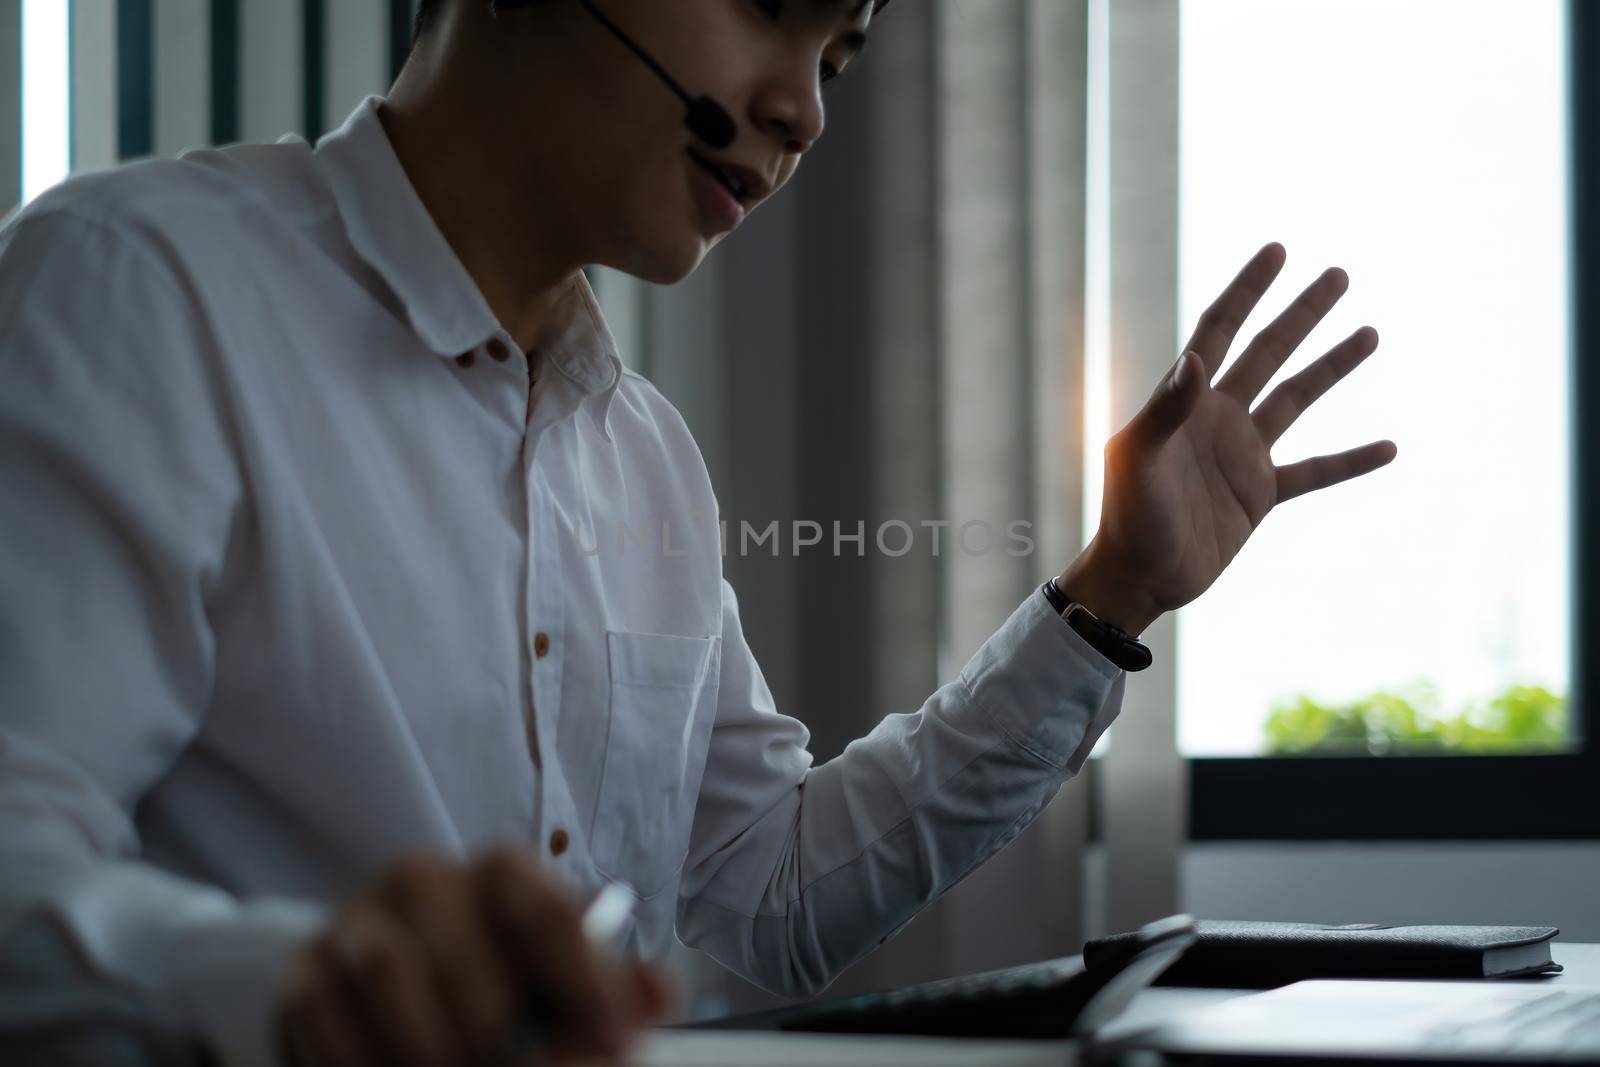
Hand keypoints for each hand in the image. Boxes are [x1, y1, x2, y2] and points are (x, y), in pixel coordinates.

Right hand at [275, 849, 669, 1066]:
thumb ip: (618, 992)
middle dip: (502, 1036)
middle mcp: (424, 879)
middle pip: (463, 955)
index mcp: (503, 872)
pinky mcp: (304, 976)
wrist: (405, 989)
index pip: (544, 911)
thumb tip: (654, 993)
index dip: (581, 985)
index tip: (610, 1045)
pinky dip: (367, 1063)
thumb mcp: (571, 983)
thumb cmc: (508, 984)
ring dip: (431, 1048)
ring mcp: (356, 923)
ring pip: (387, 976)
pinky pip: (326, 1020)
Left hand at [1060, 242, 1395, 634]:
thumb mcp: (1137, 460)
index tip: (1278, 250)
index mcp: (1185, 401)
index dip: (1247, 290)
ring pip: (1297, 399)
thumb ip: (1164, 410)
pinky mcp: (1261, 495)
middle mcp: (1218, 418)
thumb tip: (1195, 360)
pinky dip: (1351, 460)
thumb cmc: (1127, 516)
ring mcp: (1243, 455)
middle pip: (1268, 352)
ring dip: (1332, 367)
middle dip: (1301, 313)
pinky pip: (1316, 472)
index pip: (1220, 330)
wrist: (1140, 576)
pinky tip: (1391, 447)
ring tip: (1370, 333)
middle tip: (1338, 274)